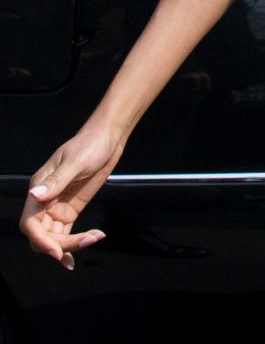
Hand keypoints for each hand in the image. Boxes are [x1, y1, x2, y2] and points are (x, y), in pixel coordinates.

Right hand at [20, 125, 125, 269]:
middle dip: (60, 245)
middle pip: (41, 235)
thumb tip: (34, 194)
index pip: (30, 223)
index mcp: (39, 188)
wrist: (108, 139)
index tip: (57, 252)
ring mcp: (56, 207)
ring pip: (53, 237)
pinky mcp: (70, 210)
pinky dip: (76, 241)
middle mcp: (44, 201)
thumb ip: (56, 181)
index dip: (40, 240)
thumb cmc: (90, 144)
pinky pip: (67, 233)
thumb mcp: (75, 161)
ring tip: (94, 238)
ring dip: (71, 245)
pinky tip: (92, 239)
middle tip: (86, 242)